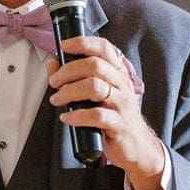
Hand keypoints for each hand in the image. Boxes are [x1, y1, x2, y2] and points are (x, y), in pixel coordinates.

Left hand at [47, 37, 163, 189]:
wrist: (137, 146)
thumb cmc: (115, 117)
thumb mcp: (97, 95)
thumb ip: (75, 78)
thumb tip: (52, 65)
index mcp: (118, 74)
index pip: (104, 48)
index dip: (83, 43)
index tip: (64, 46)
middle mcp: (122, 85)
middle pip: (94, 65)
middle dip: (68, 70)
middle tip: (55, 82)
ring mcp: (122, 104)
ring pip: (95, 87)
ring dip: (70, 91)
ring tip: (58, 99)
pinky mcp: (119, 124)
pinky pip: (97, 115)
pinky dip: (77, 116)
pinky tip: (67, 118)